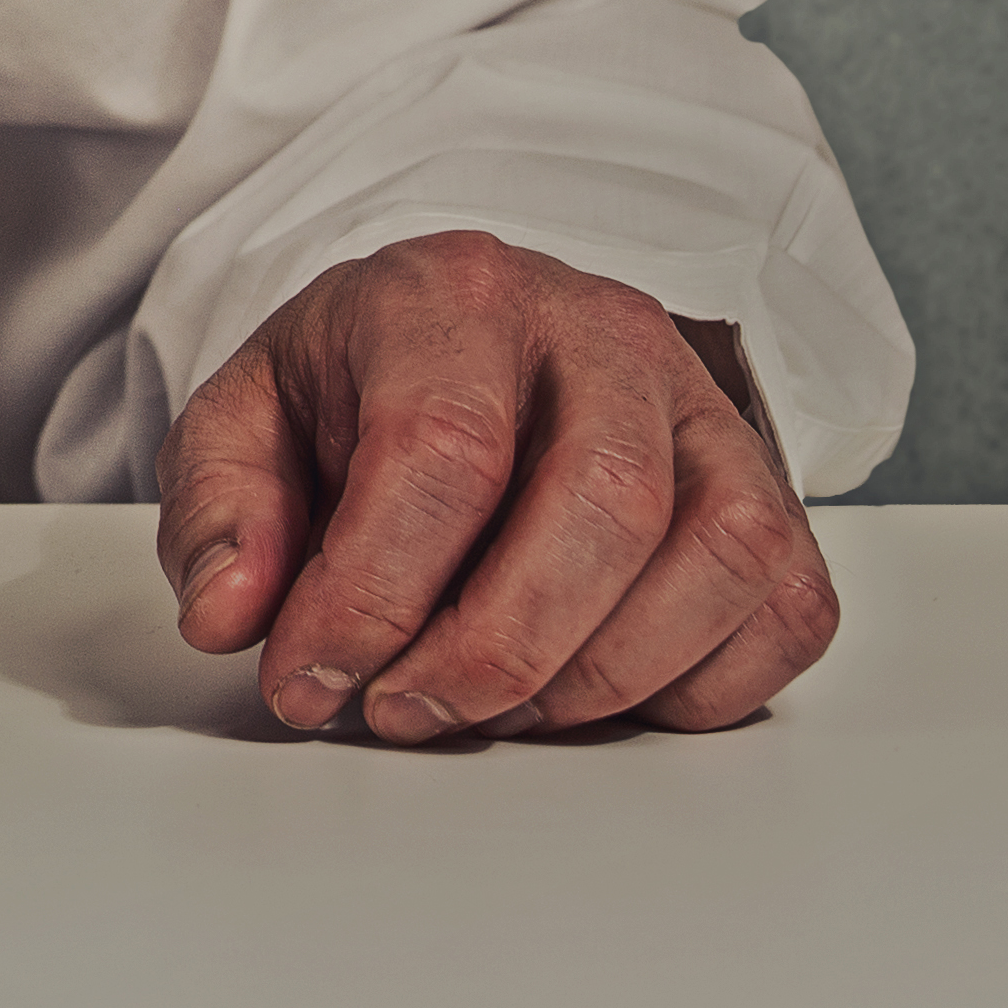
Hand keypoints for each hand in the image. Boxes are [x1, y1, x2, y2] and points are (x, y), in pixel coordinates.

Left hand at [159, 230, 837, 740]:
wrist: (464, 340)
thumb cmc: (358, 387)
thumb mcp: (248, 419)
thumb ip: (221, 510)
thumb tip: (226, 614)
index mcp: (456, 294)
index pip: (442, 449)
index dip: (374, 593)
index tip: (311, 681)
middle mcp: (603, 333)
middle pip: (602, 504)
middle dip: (496, 649)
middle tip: (406, 713)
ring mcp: (706, 408)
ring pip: (718, 556)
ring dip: (601, 677)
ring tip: (495, 710)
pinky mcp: (772, 489)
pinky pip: (786, 608)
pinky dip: (701, 688)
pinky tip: (597, 694)